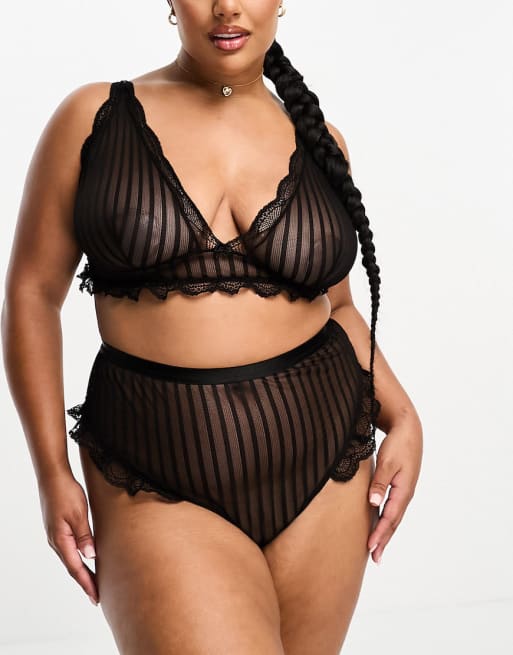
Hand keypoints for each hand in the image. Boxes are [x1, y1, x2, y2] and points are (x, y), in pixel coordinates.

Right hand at [38, 471, 98, 604]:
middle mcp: (56, 541)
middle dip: (84, 582)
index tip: (96, 596)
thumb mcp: (78, 514)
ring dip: (81, 571)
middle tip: (96, 596)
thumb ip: (84, 536)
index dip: (86, 583)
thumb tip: (90, 556)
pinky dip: (77, 558)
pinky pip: (69, 548)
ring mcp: (56, 535)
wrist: (52, 476)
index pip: (75, 568)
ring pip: (70, 558)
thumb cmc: (65, 492)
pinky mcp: (58, 528)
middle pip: (72, 567)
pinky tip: (84, 559)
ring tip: (93, 582)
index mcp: (61, 540)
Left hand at [366, 416, 422, 563]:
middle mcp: (405, 493)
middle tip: (375, 558)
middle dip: (384, 539)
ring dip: (385, 532)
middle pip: (393, 522)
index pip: (390, 517)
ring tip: (377, 548)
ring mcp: (403, 490)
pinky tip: (380, 524)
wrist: (408, 429)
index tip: (370, 548)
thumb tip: (374, 504)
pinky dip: (386, 519)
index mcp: (403, 490)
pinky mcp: (400, 485)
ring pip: (393, 516)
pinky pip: (393, 507)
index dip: (380, 534)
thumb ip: (379, 483)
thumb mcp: (387, 462)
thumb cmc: (397, 444)